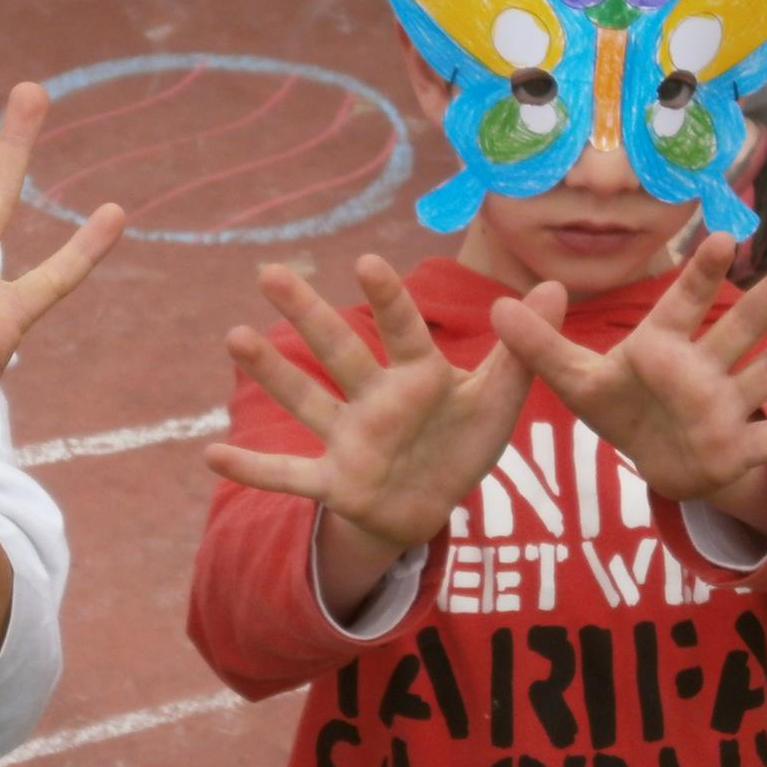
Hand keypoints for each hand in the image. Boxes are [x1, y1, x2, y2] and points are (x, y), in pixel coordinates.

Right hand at [207, 257, 562, 554]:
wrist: (432, 503)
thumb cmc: (462, 441)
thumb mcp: (500, 399)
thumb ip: (523, 349)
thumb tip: (556, 286)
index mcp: (418, 375)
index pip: (402, 330)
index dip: (387, 300)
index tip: (366, 263)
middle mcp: (375, 398)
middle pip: (338, 351)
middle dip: (306, 314)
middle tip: (270, 271)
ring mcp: (350, 439)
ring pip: (307, 401)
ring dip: (271, 373)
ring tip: (234, 336)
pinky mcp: (337, 482)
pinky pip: (289, 476)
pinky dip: (253, 469)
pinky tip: (210, 455)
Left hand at [489, 234, 766, 532]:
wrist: (652, 462)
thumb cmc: (619, 407)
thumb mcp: (572, 380)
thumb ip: (538, 345)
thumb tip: (496, 307)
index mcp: (661, 346)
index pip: (682, 303)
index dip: (700, 274)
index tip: (722, 237)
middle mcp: (701, 369)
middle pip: (739, 328)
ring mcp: (724, 407)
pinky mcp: (736, 449)